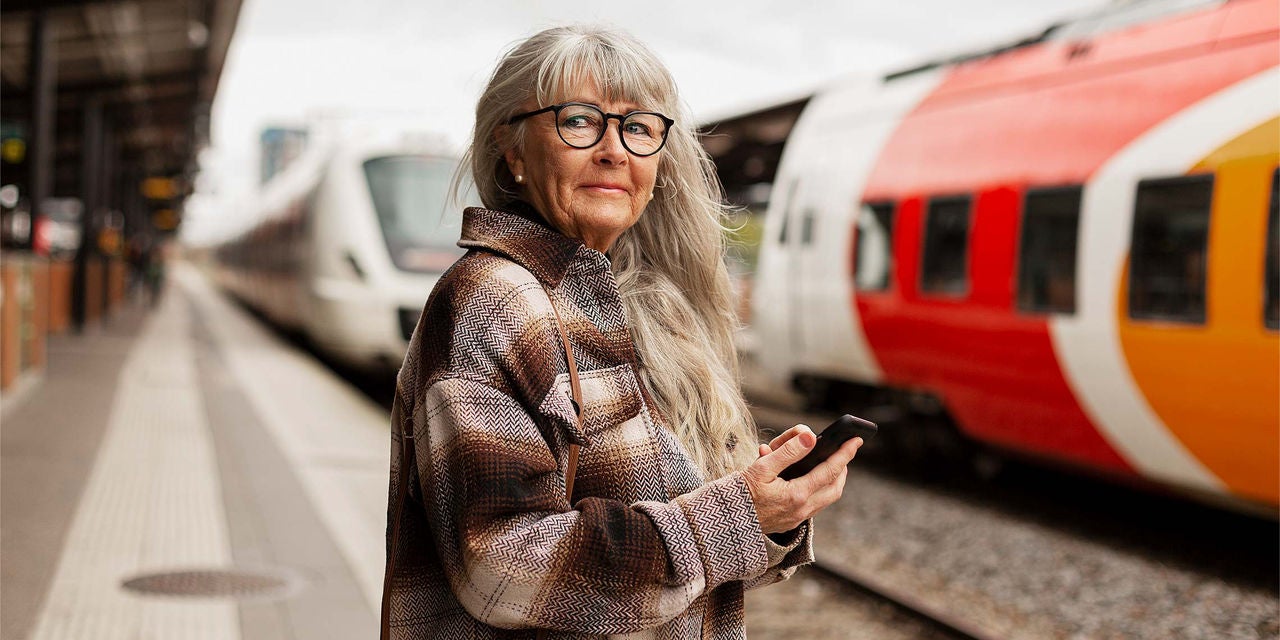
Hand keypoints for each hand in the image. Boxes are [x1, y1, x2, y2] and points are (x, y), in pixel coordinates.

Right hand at [741, 424, 862, 533]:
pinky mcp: (790, 523)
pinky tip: (809, 480)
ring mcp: (796, 519)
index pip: (830, 471)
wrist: (724, 523)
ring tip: (829, 465)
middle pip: (835, 489)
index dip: (845, 454)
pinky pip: (814, 506)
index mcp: (796, 495)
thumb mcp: (761, 467)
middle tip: (844, 453)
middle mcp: (801, 510)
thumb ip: (788, 451)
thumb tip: (810, 437)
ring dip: (832, 481)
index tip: (856, 441)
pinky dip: (819, 490)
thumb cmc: (739, 493)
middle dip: (843, 469)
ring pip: (826, 499)